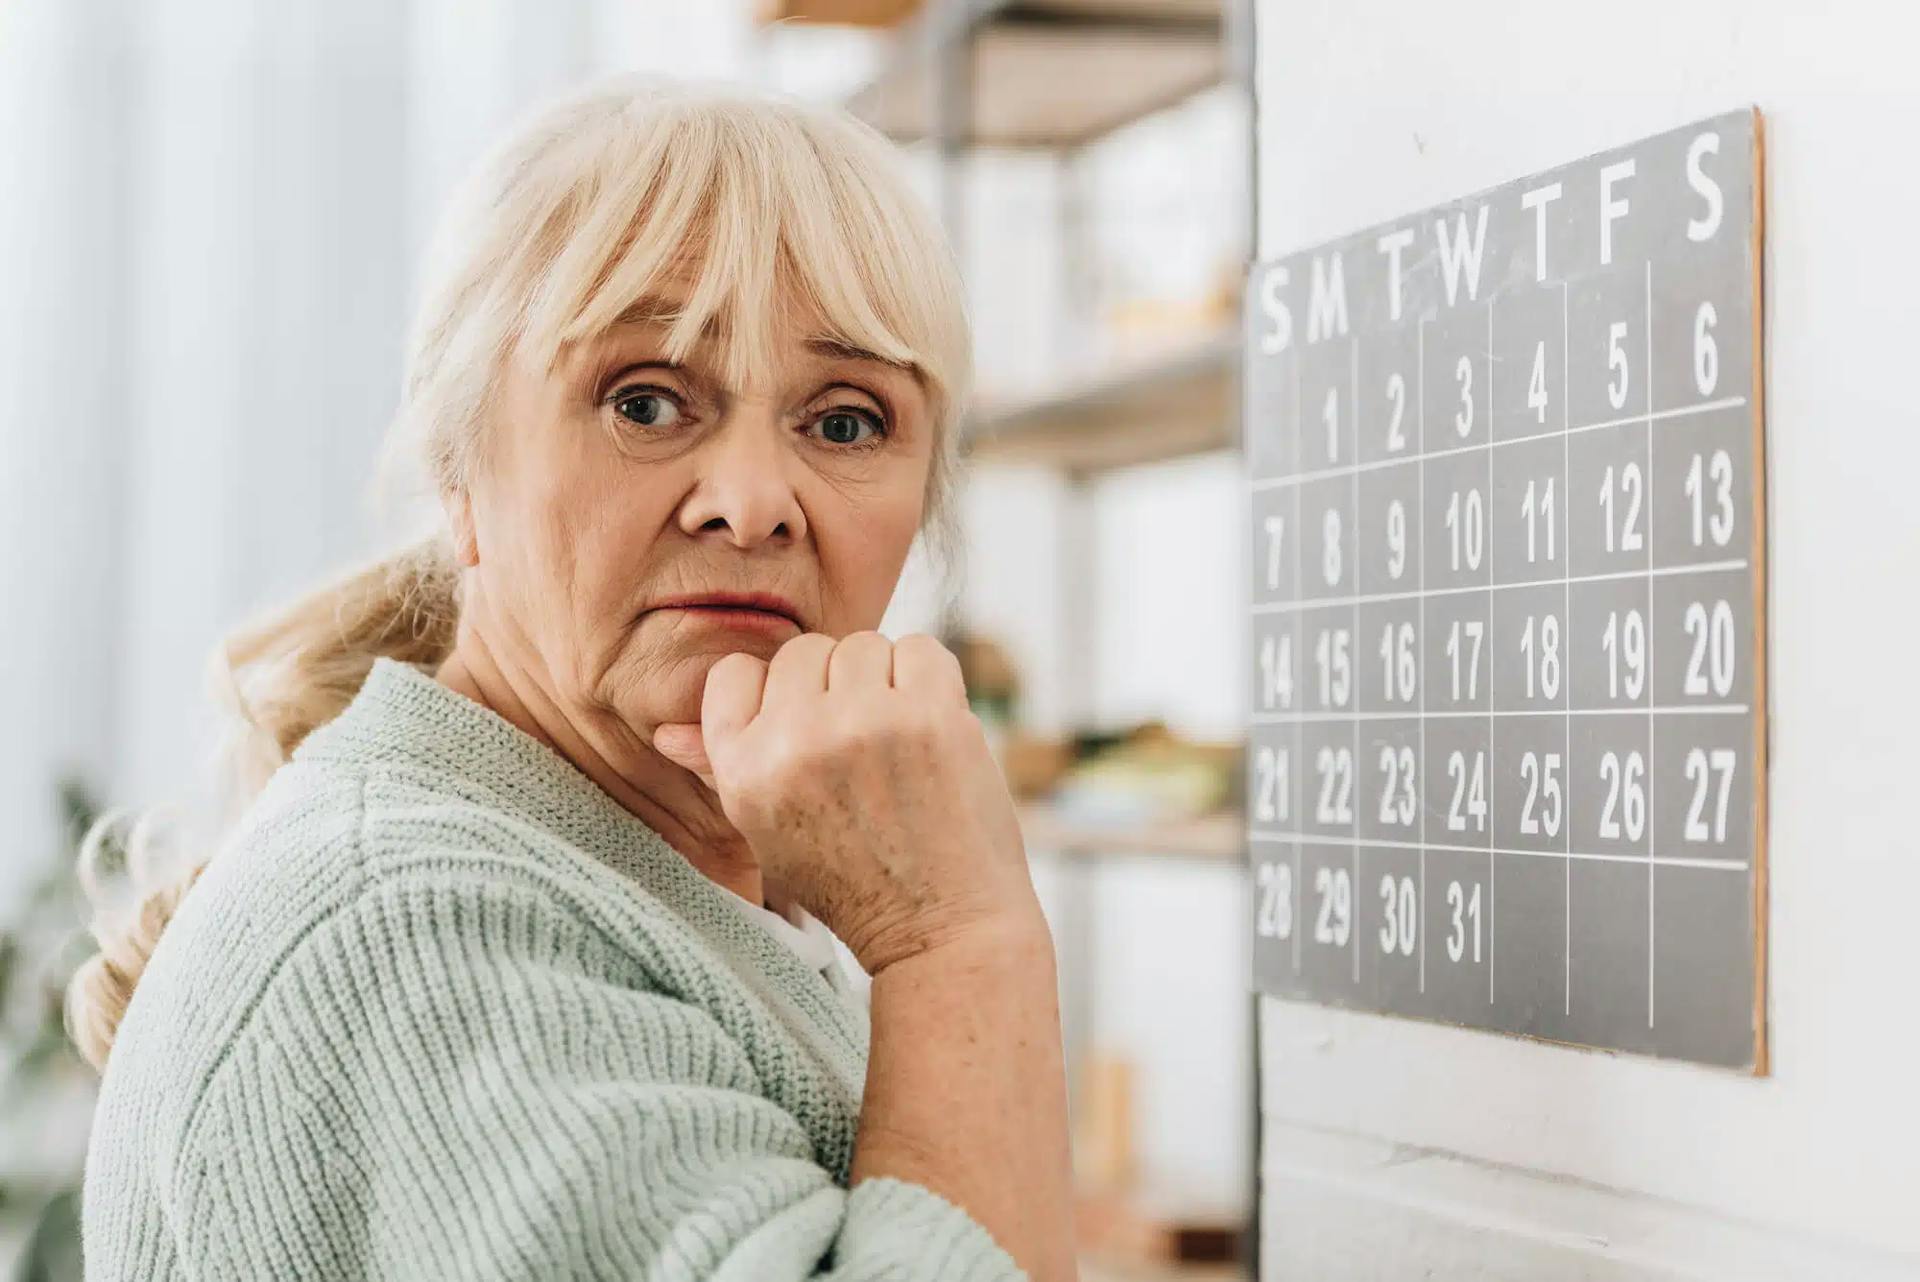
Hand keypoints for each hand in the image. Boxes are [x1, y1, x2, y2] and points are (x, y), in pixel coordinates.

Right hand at [651, 632, 1036, 974]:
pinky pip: (922, 648)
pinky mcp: (930, 716)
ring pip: (865, 645)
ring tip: (898, 744)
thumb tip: (666, 732)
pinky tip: (932, 730)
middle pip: (805, 651)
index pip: (735, 673)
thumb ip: (722, 769)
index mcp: (743, 770)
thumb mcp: (768, 834)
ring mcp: (864, 723)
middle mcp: (794, 741)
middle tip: (861, 751)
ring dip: (886, 682)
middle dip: (834, 688)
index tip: (805, 733)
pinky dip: (932, 681)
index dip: (774, 696)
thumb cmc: (852, 881)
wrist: (939, 928)